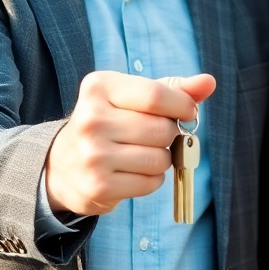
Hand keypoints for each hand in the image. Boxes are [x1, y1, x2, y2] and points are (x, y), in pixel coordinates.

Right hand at [45, 71, 214, 215]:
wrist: (60, 164)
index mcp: (99, 88)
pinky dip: (152, 179)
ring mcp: (93, 155)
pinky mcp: (99, 187)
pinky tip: (132, 171)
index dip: (182, 105)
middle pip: (161, 129)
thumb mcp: (131, 96)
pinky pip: (150, 182)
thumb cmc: (108, 121)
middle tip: (156, 135)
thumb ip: (172, 88)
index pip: (156, 95)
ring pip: (160, 159)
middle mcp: (91, 119)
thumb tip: (209, 82)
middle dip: (170, 134)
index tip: (188, 111)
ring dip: (163, 159)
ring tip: (142, 153)